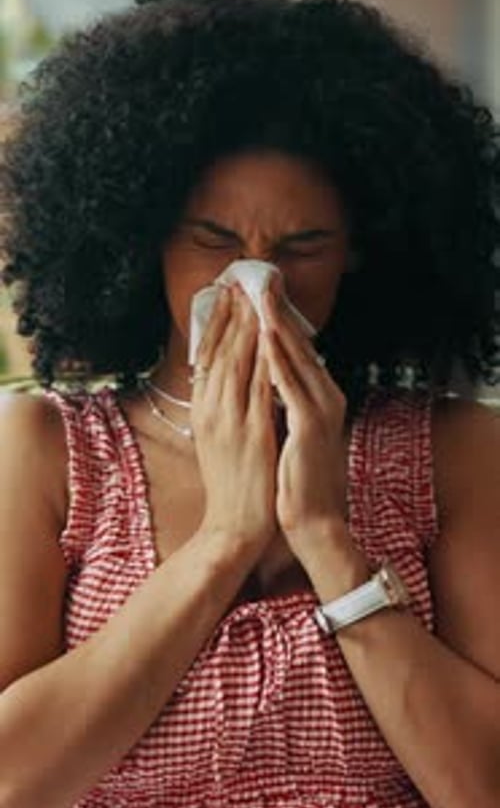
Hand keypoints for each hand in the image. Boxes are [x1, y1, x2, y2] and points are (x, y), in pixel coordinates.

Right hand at [191, 283, 277, 559]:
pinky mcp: (252, 433)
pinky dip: (262, 358)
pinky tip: (269, 336)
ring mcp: (230, 421)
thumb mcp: (218, 440)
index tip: (226, 295)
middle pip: (220, 352)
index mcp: (203, 412)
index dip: (218, 324)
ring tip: (253, 296)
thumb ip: (221, 408)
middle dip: (231, 315)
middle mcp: (211, 411)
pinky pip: (258, 386)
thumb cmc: (231, 485)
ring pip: (237, 363)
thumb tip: (228, 380)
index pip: (208, 357)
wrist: (234, 526)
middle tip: (239, 281)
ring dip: (246, 326)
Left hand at [261, 284, 349, 559]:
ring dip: (275, 326)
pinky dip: (276, 361)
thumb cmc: (294, 478)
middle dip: (275, 312)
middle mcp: (325, 397)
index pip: (295, 350)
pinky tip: (264, 340)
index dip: (276, 320)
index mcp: (319, 397)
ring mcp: (320, 410)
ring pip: (295, 359)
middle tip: (257, 280)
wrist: (312, 521)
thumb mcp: (288, 431)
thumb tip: (263, 374)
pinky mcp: (310, 426)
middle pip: (298, 345)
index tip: (257, 293)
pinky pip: (290, 386)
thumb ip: (281, 401)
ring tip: (258, 297)